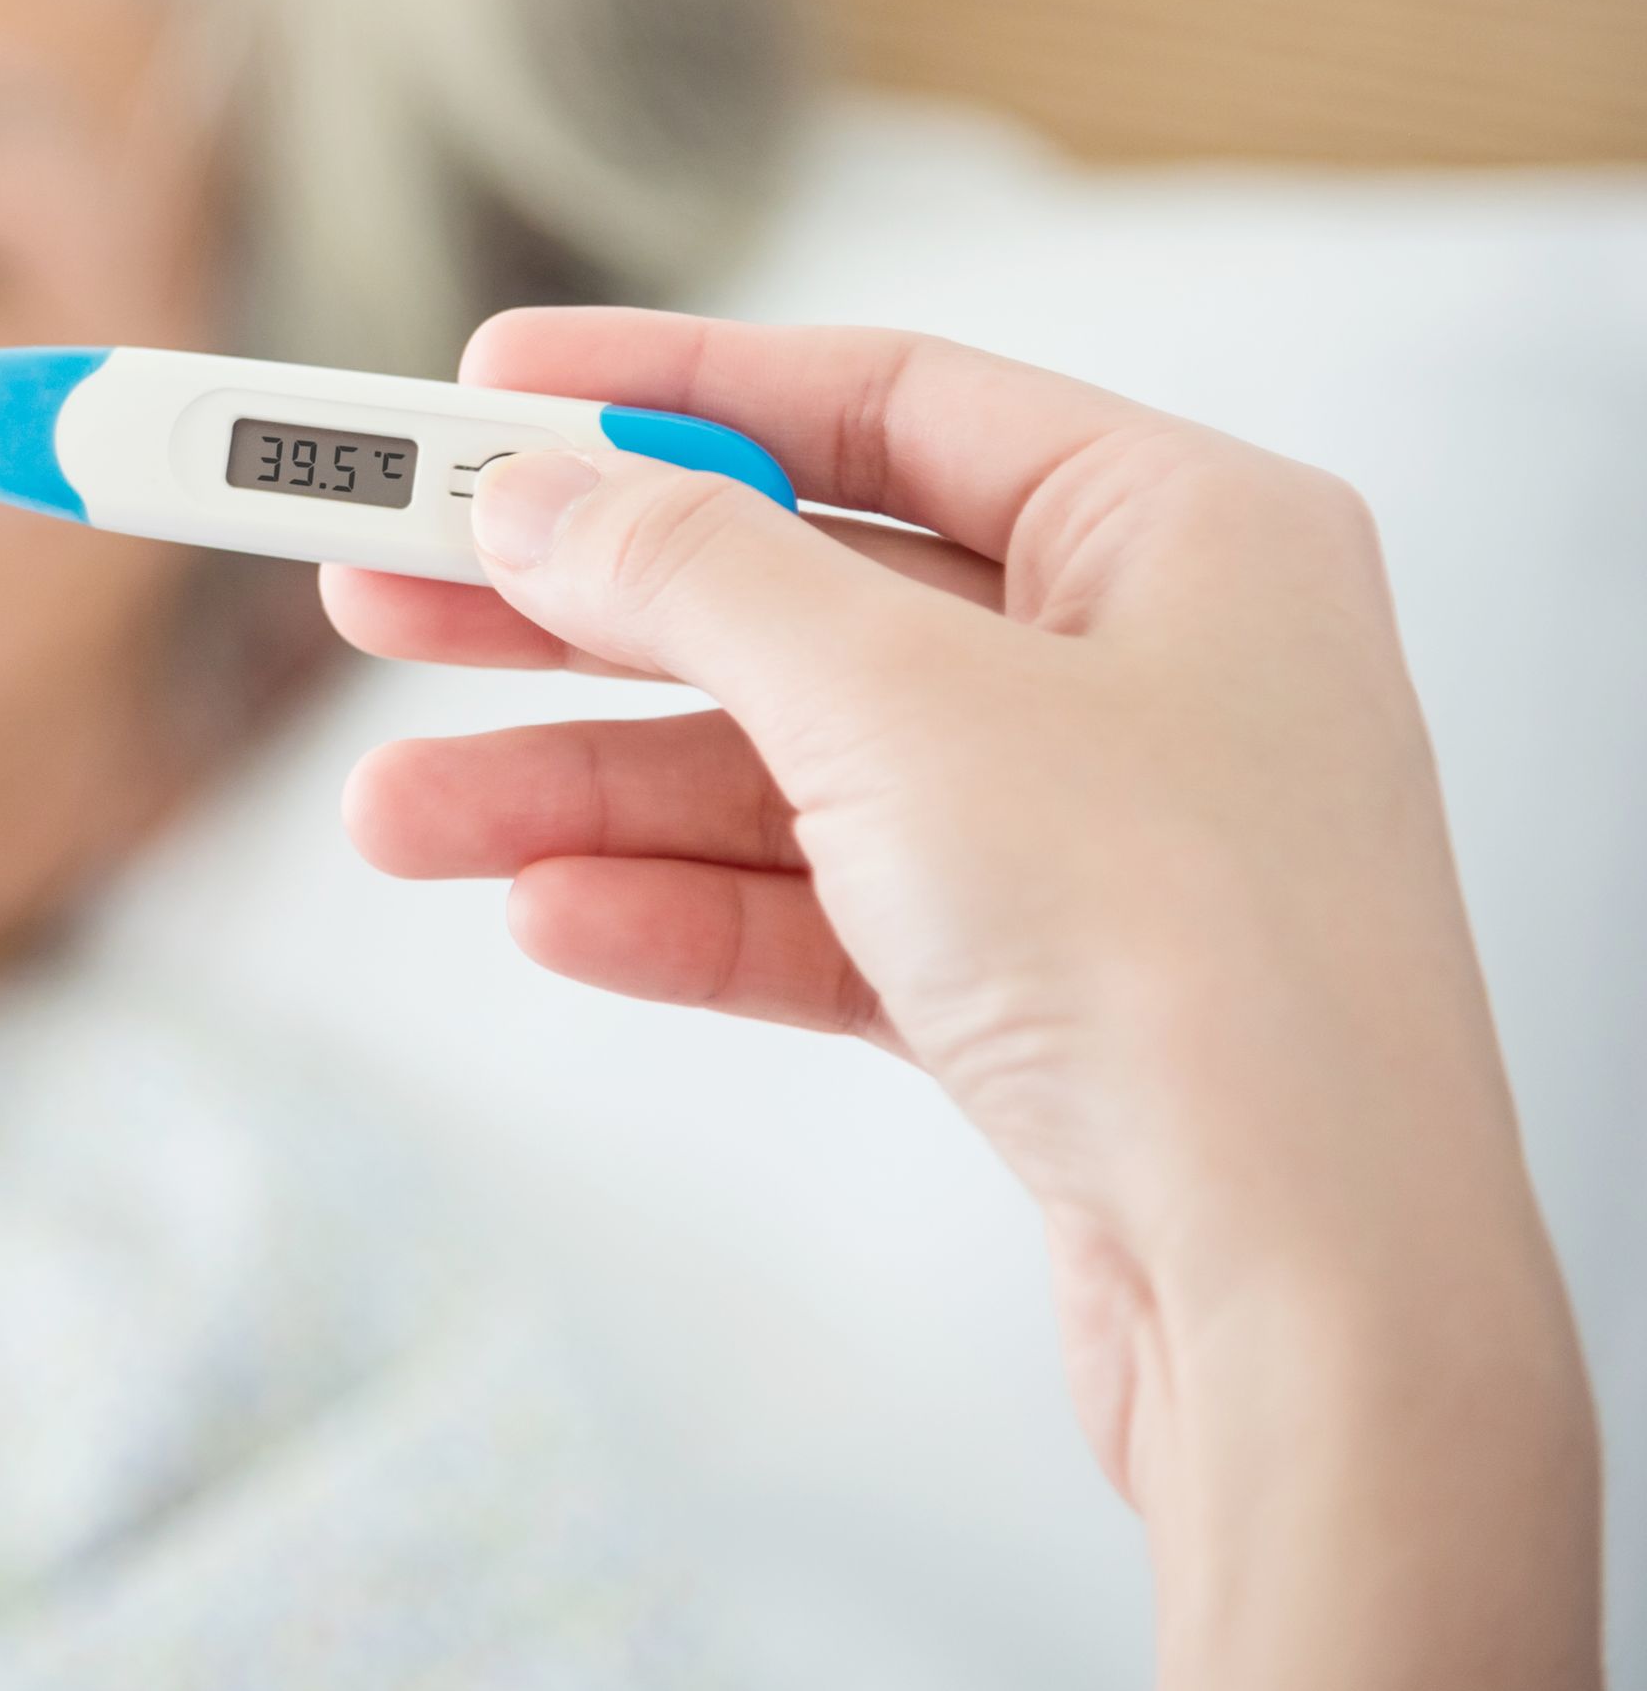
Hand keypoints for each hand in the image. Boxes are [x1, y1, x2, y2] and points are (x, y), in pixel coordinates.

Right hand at [323, 310, 1593, 1690]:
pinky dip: (680, 910)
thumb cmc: (1186, 959)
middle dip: (574, 611)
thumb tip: (538, 491)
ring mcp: (1099, 837)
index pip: (881, 397)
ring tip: (398, 815)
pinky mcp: (1047, 997)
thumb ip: (691, 573)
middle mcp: (1152, 663)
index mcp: (1182, 529)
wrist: (1311, 1304)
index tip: (484, 391)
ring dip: (581, 790)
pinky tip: (550, 916)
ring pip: (783, 771)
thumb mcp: (894, 701)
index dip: (663, 386)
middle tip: (379, 589)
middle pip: (798, 589)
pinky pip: (821, 912)